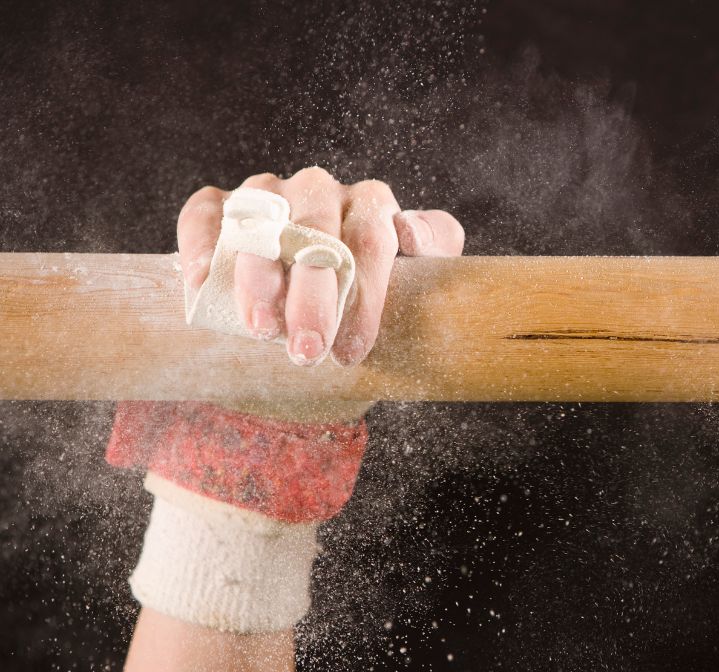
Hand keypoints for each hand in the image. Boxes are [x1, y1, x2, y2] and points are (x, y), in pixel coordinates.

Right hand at [176, 166, 464, 365]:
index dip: (364, 295)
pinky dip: (201, 246)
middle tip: (307, 351)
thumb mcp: (416, 281)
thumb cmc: (370, 302)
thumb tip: (412, 235)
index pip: (371, 239)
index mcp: (370, 204)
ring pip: (260, 221)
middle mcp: (319, 190)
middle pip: (315, 230)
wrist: (318, 322)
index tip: (354, 350)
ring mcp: (268, 195)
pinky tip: (202, 287)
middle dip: (312, 295)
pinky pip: (204, 215)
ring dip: (258, 276)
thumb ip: (434, 248)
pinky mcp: (219, 207)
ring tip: (261, 330)